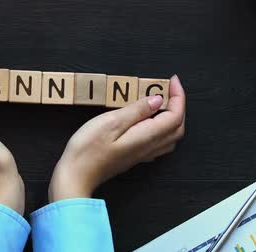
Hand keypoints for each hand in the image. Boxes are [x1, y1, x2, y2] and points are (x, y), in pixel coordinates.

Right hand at [48, 75, 185, 201]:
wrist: (76, 176)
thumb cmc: (88, 149)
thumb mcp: (111, 122)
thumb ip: (137, 110)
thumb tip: (157, 100)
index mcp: (146, 136)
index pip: (175, 116)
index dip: (178, 96)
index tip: (172, 80)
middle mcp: (149, 147)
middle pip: (177, 127)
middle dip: (179, 105)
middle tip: (170, 88)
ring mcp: (142, 155)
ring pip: (170, 137)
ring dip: (173, 117)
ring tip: (163, 101)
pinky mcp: (133, 157)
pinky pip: (159, 143)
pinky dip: (163, 128)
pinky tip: (150, 121)